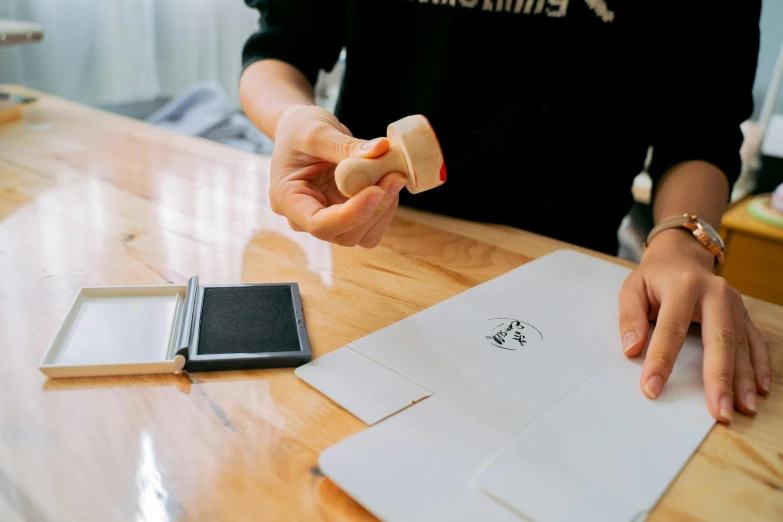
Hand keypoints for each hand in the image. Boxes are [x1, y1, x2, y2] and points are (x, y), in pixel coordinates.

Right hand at [269, 105, 406, 246]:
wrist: (302, 132)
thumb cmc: (300, 129)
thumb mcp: (317, 131)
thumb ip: (345, 144)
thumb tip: (382, 149)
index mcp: (288, 200)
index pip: (319, 224)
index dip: (352, 214)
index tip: (377, 189)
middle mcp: (306, 219)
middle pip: (345, 234)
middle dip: (375, 208)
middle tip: (396, 175)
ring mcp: (328, 221)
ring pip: (363, 235)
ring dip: (384, 208)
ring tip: (392, 173)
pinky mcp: (347, 218)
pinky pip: (372, 226)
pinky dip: (386, 206)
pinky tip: (388, 181)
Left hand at [618, 229, 771, 422]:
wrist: (680, 255)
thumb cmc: (654, 278)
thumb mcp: (632, 289)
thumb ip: (630, 318)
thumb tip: (632, 349)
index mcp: (683, 285)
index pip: (671, 329)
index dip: (660, 361)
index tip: (651, 389)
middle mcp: (715, 292)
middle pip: (719, 339)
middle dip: (719, 378)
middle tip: (719, 411)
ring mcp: (733, 302)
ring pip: (741, 344)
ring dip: (743, 379)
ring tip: (742, 409)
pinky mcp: (743, 312)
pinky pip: (755, 340)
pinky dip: (759, 365)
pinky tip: (759, 388)